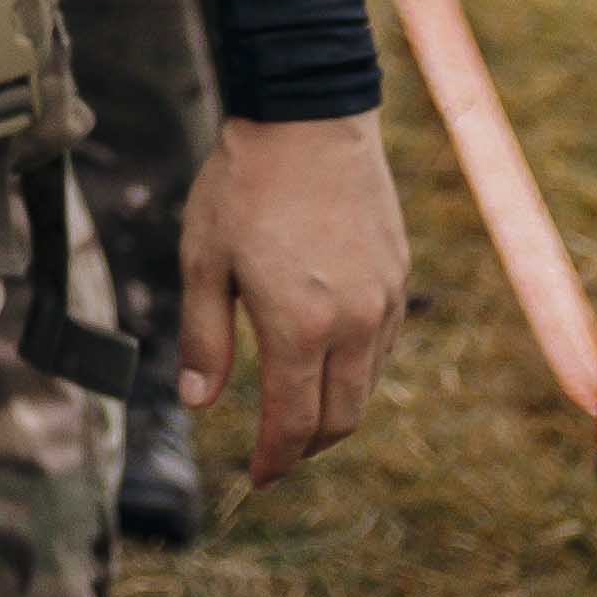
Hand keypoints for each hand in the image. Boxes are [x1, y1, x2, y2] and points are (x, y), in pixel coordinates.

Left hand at [172, 111, 408, 485]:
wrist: (310, 118)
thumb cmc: (244, 186)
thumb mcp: (203, 259)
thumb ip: (203, 337)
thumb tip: (198, 403)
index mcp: (299, 326)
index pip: (293, 422)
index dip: (274, 458)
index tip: (257, 478)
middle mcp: (352, 324)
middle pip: (339, 418)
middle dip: (306, 448)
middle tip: (277, 457)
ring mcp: (383, 302)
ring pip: (366, 387)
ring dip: (333, 413)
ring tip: (298, 415)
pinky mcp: (398, 278)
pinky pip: (383, 348)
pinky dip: (356, 372)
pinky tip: (326, 363)